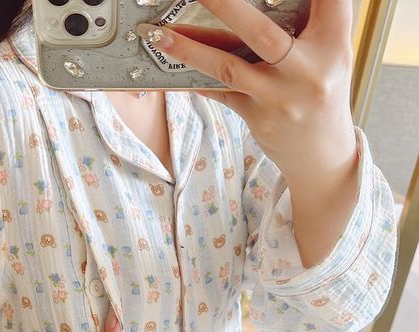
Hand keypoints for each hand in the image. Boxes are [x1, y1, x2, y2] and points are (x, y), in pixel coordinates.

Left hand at [136, 0, 358, 188]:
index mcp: (334, 43)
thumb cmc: (321, 91)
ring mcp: (279, 98)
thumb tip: (263, 0)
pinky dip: (197, 79)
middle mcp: (307, 70)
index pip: (327, 2)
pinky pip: (221, 92)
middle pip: (262, 33)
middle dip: (227, 7)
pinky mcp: (258, 117)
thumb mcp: (331, 52)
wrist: (322, 153)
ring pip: (229, 67)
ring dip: (191, 49)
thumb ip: (312, 21)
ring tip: (160, 35)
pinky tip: (170, 70)